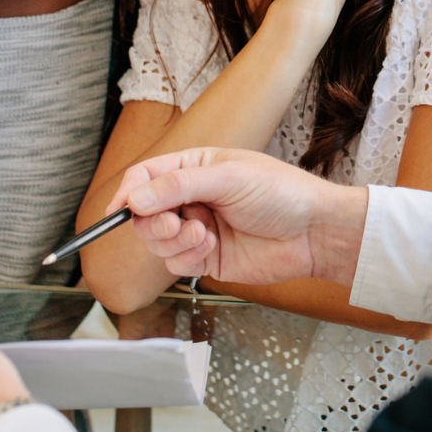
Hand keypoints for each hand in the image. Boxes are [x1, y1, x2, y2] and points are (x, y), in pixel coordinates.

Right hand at [105, 147, 368, 287]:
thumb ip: (178, 186)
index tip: (118, 210)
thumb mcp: (228, 178)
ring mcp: (196, 228)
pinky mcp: (205, 257)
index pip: (145, 177)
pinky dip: (185, 257)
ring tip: (204, 233)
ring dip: (173, 240)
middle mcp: (191, 198)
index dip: (127, 192)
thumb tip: (134, 198)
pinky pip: (174, 263)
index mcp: (194, 168)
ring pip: (156, 240)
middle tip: (177, 222)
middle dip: (153, 221)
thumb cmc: (281, 193)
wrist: (313, 232)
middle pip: (143, 213)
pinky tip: (210, 248)